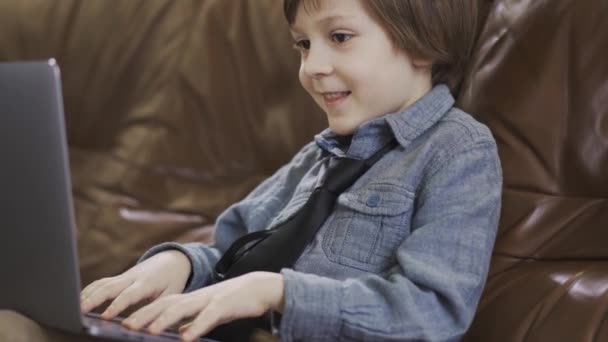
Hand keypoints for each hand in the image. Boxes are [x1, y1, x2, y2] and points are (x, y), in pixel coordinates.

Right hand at [80, 250, 191, 318]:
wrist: (173, 260)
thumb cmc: (173, 280)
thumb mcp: (172, 294)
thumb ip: (158, 308)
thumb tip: (150, 326)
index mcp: (146, 283)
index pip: (129, 295)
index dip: (117, 306)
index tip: (105, 317)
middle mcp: (132, 278)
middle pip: (109, 286)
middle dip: (94, 299)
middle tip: (79, 311)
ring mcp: (124, 276)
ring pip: (102, 283)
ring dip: (87, 295)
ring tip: (73, 309)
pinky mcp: (119, 278)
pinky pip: (101, 283)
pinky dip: (89, 290)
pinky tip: (79, 302)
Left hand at [122, 272, 284, 341]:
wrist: (259, 287)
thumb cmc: (232, 302)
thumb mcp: (208, 312)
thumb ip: (192, 322)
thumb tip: (178, 334)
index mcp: (190, 299)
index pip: (161, 304)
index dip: (142, 312)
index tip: (122, 322)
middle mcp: (195, 297)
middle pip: (166, 303)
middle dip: (145, 314)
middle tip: (126, 326)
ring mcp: (209, 299)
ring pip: (182, 308)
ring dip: (165, 320)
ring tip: (150, 331)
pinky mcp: (224, 305)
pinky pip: (208, 317)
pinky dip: (196, 327)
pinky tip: (186, 338)